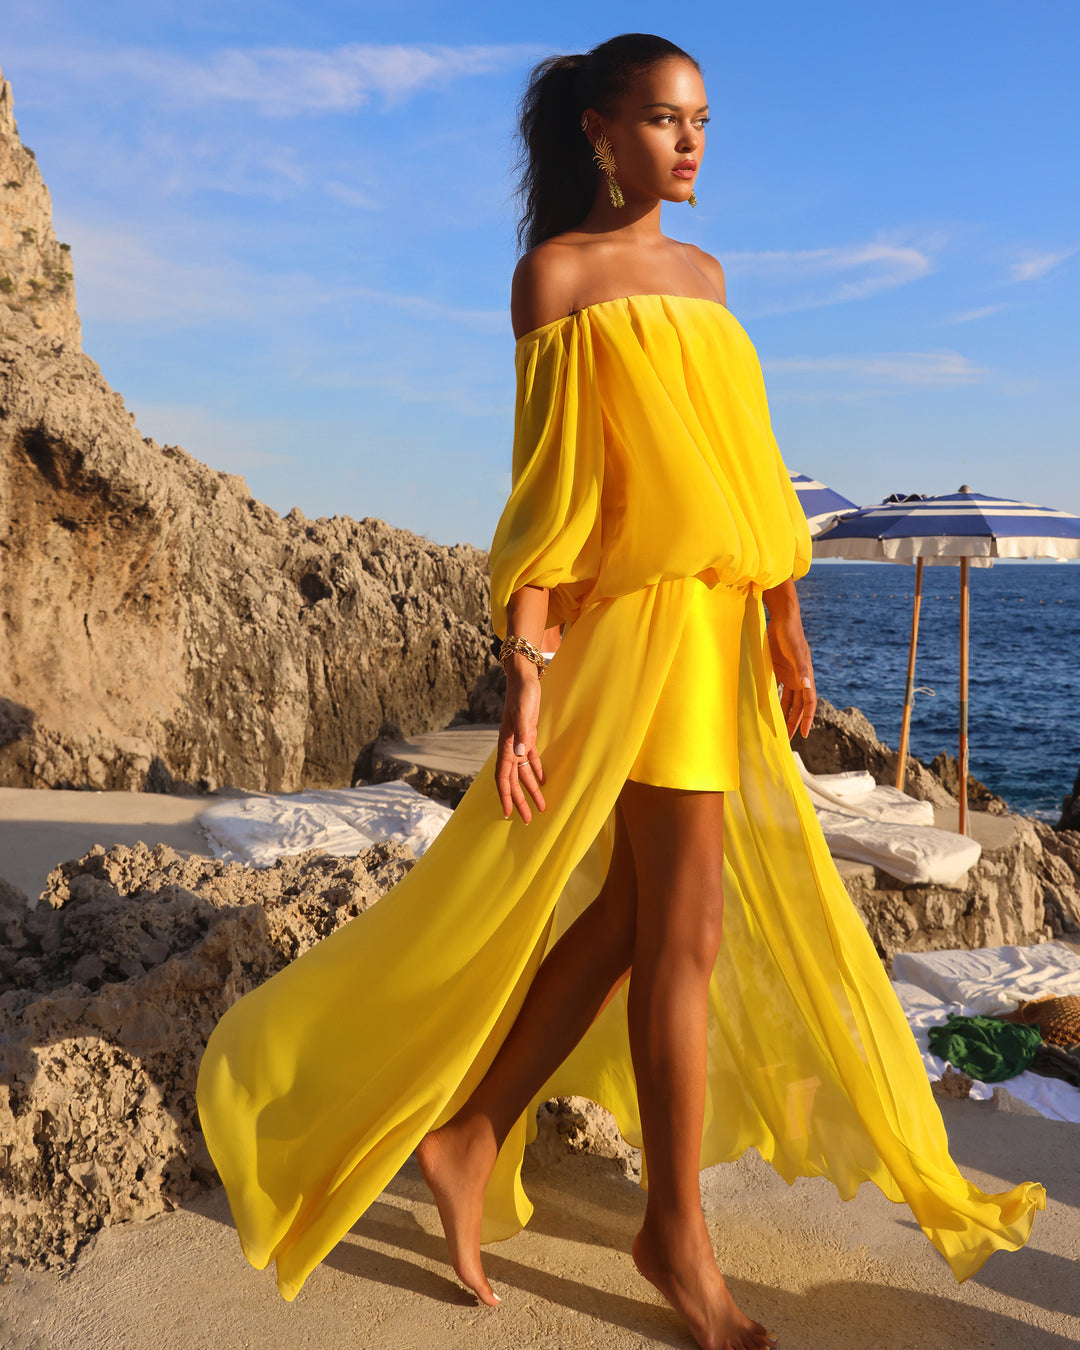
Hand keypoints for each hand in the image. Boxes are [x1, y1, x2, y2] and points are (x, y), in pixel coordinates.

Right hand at [495, 666, 546, 821]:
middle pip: (513, 781)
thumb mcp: (523, 713)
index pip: (503, 777)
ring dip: (530, 790)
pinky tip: (542, 782)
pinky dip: (536, 772)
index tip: (508, 814)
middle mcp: (510, 747)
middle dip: (520, 800)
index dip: (505, 796)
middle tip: (528, 820)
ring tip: (540, 806)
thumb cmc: (522, 694)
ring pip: (523, 773)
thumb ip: (522, 733)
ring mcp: (519, 742)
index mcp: (506, 745)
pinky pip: (530, 760)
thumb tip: (519, 755)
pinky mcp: (528, 736)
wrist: (523, 678)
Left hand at [767, 608, 816, 739]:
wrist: (782, 620)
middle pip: (797, 706)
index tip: (803, 735)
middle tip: (788, 739)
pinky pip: (776, 690)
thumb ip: (802, 670)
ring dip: (783, 714)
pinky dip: (773, 701)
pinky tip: (765, 710)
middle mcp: (799, 679)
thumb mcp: (796, 653)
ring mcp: (788, 675)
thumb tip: (808, 688)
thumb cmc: (790, 635)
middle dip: (794, 722)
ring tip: (777, 729)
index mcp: (806, 677)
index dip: (807, 719)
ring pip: (787, 701)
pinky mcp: (778, 670)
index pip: (809, 704)